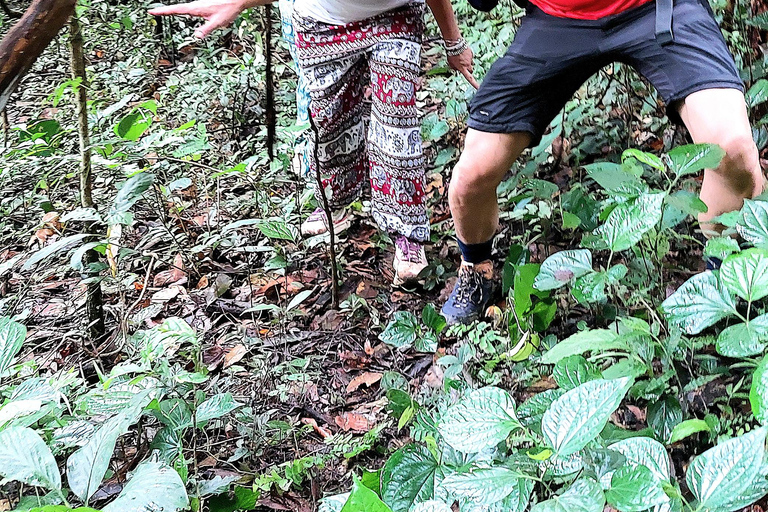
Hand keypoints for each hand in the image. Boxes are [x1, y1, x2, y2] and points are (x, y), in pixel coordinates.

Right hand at [148, 0, 270, 38]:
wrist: (236, 0)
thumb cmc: (228, 9)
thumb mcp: (217, 23)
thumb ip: (206, 30)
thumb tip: (196, 36)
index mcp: (196, 8)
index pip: (176, 10)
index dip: (163, 11)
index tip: (152, 11)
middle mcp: (196, 5)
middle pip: (177, 8)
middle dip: (165, 10)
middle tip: (153, 12)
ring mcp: (199, 5)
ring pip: (184, 8)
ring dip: (173, 10)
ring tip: (163, 12)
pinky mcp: (204, 6)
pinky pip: (191, 9)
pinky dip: (184, 11)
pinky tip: (185, 14)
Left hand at [447, 47, 478, 89]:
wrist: (455, 44)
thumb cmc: (451, 53)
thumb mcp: (450, 63)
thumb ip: (455, 68)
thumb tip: (457, 69)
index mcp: (462, 68)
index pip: (469, 78)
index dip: (474, 84)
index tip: (478, 88)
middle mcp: (468, 65)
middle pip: (471, 71)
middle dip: (469, 70)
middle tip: (464, 68)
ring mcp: (470, 59)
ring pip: (471, 64)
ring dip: (468, 63)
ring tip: (462, 59)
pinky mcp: (471, 54)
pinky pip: (471, 57)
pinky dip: (468, 57)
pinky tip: (463, 54)